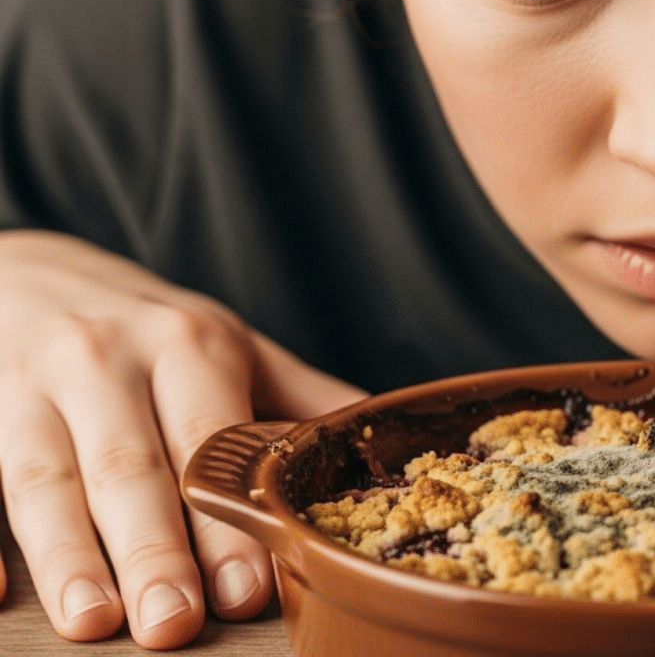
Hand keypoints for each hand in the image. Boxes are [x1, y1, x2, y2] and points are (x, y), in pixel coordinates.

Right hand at [0, 230, 366, 647]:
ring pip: (43, 476)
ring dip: (68, 555)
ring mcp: (26, 384)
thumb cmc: (147, 326)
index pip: (210, 441)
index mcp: (185, 345)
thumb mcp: (227, 344)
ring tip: (93, 621)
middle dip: (152, 548)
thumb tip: (384, 452)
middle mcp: (105, 359)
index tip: (249, 588)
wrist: (27, 267)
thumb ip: (298, 401)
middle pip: (128, 466)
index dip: (226, 517)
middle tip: (174, 624)